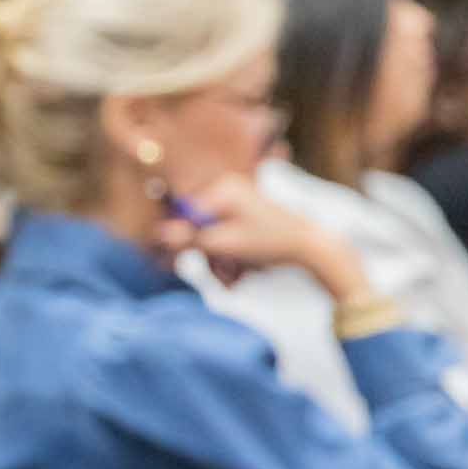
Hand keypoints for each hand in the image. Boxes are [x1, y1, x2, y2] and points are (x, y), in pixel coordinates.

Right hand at [156, 173, 364, 298]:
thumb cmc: (268, 241)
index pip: (182, 212)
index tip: (171, 262)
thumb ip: (189, 238)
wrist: (310, 247)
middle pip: (195, 225)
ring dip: (216, 260)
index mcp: (221, 190)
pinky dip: (228, 256)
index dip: (175, 238)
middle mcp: (227, 191)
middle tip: (215, 274)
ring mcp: (237, 204)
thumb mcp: (224, 243)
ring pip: (210, 235)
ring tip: (232, 279)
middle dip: (203, 254)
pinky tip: (239, 273)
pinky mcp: (244, 218)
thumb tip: (157, 234)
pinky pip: (224, 237)